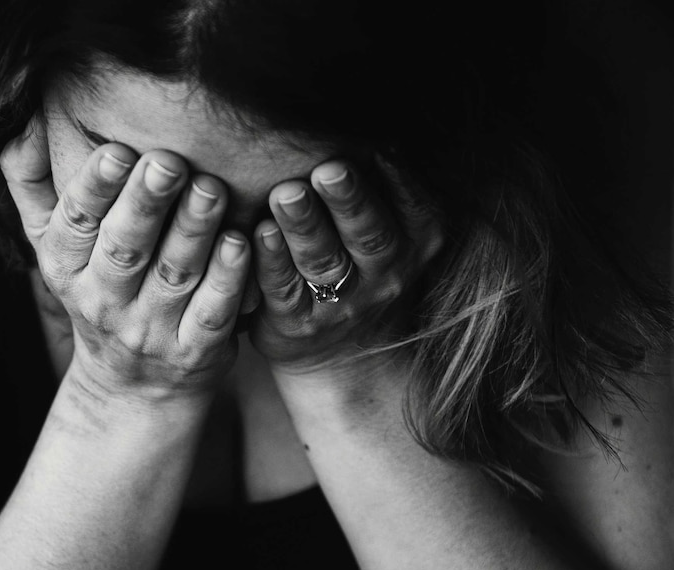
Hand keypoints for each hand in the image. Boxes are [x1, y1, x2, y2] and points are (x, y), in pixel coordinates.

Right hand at [1, 116, 249, 401]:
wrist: (131, 386)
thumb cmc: (97, 291)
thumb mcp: (52, 245)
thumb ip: (33, 184)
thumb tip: (26, 119)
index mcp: (67, 267)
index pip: (76, 223)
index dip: (94, 188)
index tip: (117, 150)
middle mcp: (105, 300)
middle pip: (126, 248)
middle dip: (146, 204)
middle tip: (170, 162)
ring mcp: (151, 330)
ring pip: (173, 275)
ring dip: (193, 231)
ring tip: (212, 189)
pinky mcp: (195, 351)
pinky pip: (212, 312)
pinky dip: (227, 279)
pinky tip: (241, 243)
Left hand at [249, 157, 443, 378]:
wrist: (343, 352)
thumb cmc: (362, 265)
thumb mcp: (392, 229)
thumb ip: (380, 183)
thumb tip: (356, 114)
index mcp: (415, 240)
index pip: (409, 206)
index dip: (391, 178)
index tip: (373, 147)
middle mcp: (386, 274)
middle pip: (369, 235)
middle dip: (349, 201)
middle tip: (329, 169)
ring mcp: (343, 303)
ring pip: (323, 261)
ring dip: (304, 226)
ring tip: (286, 194)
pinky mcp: (298, 323)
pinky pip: (284, 289)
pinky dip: (271, 262)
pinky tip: (258, 234)